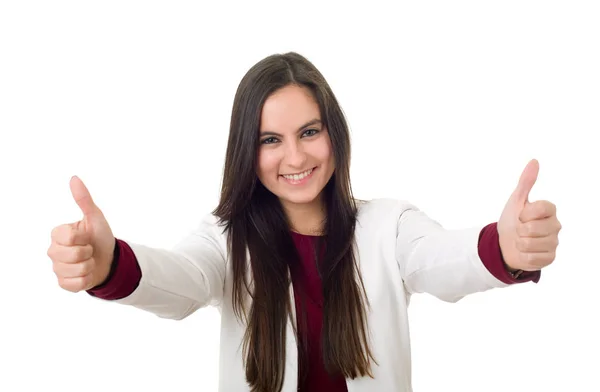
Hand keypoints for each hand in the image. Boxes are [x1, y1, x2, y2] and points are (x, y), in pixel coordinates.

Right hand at [47, 176, 115, 291]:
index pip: (70, 237)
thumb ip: (84, 199)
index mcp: (58, 234)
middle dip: (88, 251)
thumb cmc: (100, 237)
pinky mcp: (63, 283)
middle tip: (89, 249)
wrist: (109, 259)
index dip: (84, 237)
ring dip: (90, 265)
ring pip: (77, 269)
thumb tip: (74, 178)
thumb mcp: (95, 217)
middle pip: (73, 254)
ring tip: (89, 260)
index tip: (87, 236)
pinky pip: (77, 284)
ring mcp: (57, 268)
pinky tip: (87, 273)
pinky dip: (87, 279)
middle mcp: (53, 251)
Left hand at [497, 159, 561, 271]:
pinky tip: (525, 252)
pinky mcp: (549, 258)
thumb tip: (534, 161)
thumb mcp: (516, 200)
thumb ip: (526, 182)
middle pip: (531, 228)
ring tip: (521, 241)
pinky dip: (523, 256)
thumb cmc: (512, 220)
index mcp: (549, 210)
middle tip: (520, 229)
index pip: (540, 208)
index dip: (524, 213)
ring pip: (530, 244)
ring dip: (519, 243)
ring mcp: (553, 243)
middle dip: (519, 229)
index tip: (521, 214)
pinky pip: (532, 258)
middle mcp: (555, 226)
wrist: (504, 243)